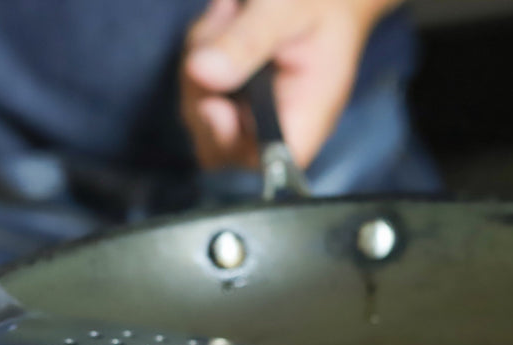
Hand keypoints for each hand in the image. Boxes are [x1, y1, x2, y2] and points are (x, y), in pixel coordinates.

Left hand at [180, 0, 400, 170]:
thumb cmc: (319, 2)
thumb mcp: (285, 10)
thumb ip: (247, 42)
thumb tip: (203, 73)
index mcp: (307, 116)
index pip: (264, 161)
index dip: (232, 143)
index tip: (215, 105)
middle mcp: (277, 124)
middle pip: (218, 144)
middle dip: (204, 91)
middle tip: (225, 35)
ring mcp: (251, 115)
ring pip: (197, 113)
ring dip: (200, 62)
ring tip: (233, 18)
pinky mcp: (232, 100)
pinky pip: (193, 90)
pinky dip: (198, 54)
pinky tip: (225, 25)